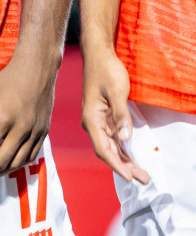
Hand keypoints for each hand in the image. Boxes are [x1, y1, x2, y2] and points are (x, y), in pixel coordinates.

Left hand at [0, 51, 59, 175]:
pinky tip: (4, 164)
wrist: (37, 71)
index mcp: (4, 120)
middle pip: (0, 162)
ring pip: (16, 164)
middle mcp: (21, 130)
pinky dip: (15, 165)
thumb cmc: (7, 81)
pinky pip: (30, 158)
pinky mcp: (43, 134)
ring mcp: (35, 134)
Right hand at [81, 46, 149, 183]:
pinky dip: (123, 149)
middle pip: (108, 151)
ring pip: (112, 146)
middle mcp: (93, 123)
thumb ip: (121, 116)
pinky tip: (132, 157)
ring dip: (125, 160)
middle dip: (124, 167)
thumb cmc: (106, 71)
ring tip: (141, 173)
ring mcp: (98, 121)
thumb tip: (125, 139)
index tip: (130, 177)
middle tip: (143, 179)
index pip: (103, 149)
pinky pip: (114, 138)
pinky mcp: (104, 117)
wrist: (99, 55)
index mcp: (91, 119)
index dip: (116, 165)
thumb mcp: (116, 92)